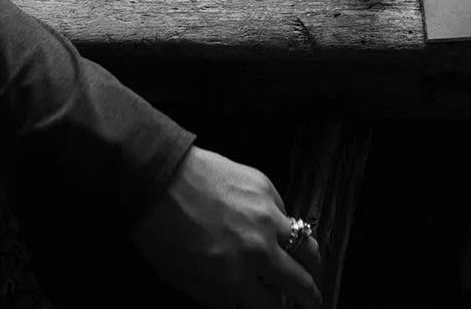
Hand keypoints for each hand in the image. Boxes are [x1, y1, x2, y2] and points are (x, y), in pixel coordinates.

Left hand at [133, 146, 322, 308]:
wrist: (157, 176)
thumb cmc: (160, 229)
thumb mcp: (184, 278)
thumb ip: (220, 296)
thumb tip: (241, 303)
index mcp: (234, 277)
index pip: (273, 308)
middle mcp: (257, 249)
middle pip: (301, 283)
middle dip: (309, 298)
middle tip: (312, 302)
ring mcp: (266, 216)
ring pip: (308, 247)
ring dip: (312, 263)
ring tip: (311, 268)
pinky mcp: (266, 188)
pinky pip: (287, 213)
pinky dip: (284, 226)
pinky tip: (274, 228)